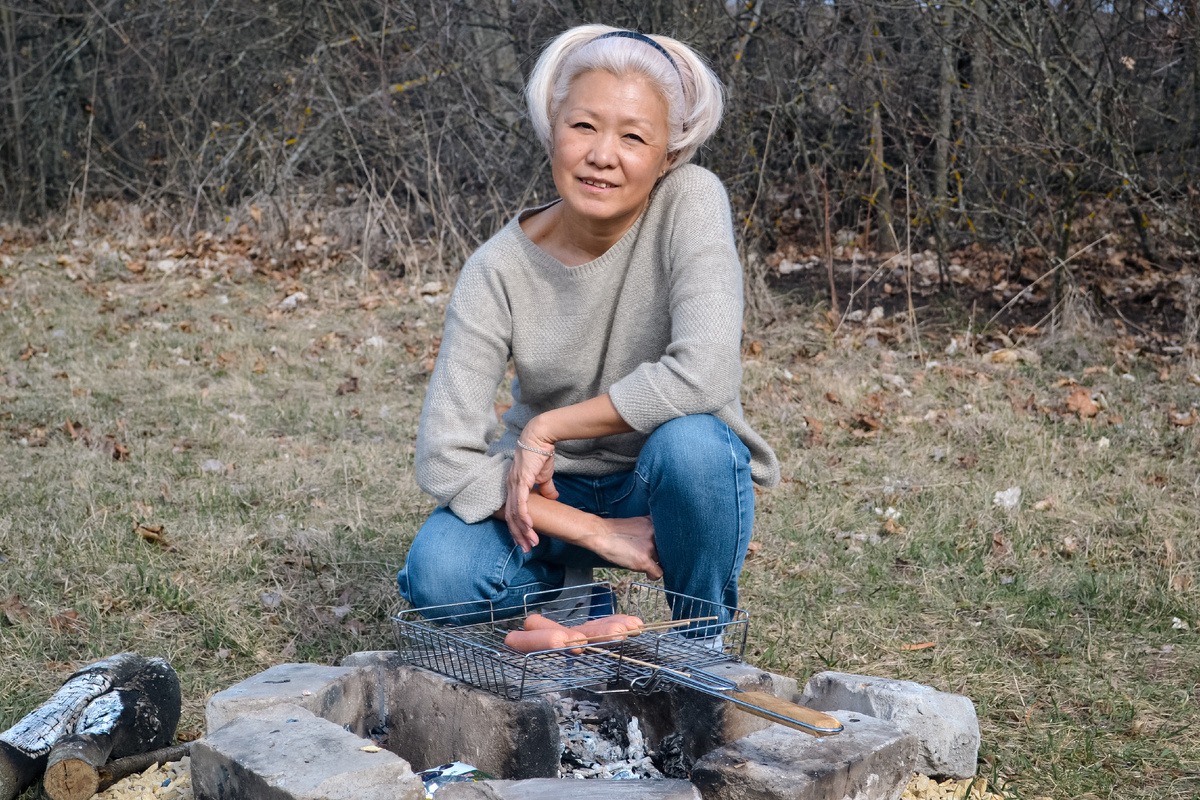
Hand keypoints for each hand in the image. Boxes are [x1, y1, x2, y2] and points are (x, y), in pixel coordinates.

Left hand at [504, 429, 557, 552]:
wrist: (540, 437)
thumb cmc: (541, 454)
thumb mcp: (543, 476)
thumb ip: (546, 489)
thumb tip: (552, 499)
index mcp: (513, 487)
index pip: (512, 512)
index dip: (517, 528)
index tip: (523, 541)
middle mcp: (510, 487)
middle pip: (510, 517)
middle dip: (518, 535)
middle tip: (525, 549)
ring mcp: (514, 484)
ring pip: (515, 514)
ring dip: (523, 530)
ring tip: (531, 543)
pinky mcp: (521, 480)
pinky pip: (521, 503)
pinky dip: (524, 516)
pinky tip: (529, 527)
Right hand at [592, 516, 661, 580]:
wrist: (600, 534)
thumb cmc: (614, 531)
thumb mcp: (636, 524)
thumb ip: (648, 532)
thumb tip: (654, 547)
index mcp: (653, 523)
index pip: (667, 538)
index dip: (662, 545)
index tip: (657, 549)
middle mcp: (654, 533)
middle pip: (664, 550)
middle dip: (657, 555)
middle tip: (647, 557)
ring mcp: (649, 547)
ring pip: (661, 561)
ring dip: (652, 563)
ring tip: (639, 562)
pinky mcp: (644, 560)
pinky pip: (658, 572)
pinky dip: (654, 576)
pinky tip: (649, 575)